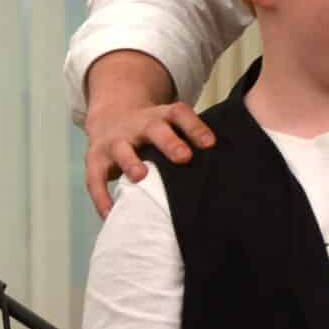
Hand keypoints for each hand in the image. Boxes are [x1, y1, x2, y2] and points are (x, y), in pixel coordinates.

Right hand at [83, 51, 212, 217]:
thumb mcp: (172, 125)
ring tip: (141, 177)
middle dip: (169, 142)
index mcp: (163, 116)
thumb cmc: (155, 130)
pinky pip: (95, 178)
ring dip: (131, 162)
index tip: (211, 144)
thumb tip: (232, 169)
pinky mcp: (96, 158)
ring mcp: (116, 140)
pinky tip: (111, 214)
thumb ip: (194, 141)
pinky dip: (102, 197)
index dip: (196, 127)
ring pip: (122, 149)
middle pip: (155, 129)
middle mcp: (140, 124)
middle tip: (184, 158)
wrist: (112, 116)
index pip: (181, 114)